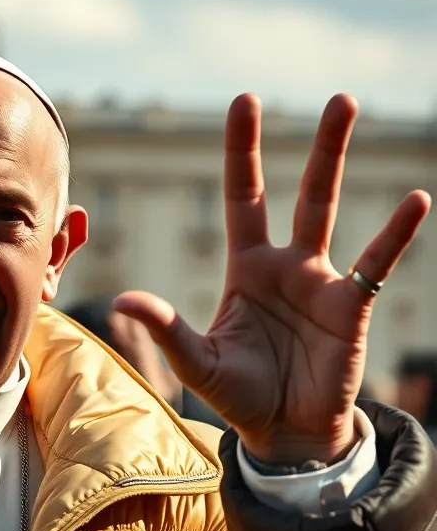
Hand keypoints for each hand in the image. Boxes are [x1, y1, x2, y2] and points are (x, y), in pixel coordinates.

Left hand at [113, 94, 430, 463]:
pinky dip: (395, 234)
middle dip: (316, 147)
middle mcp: (286, 266)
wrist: (284, 432)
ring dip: (339, 163)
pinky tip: (414, 202)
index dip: (242, 153)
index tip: (243, 103)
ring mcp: (322, 282)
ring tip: (353, 111)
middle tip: (335, 98)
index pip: (243, 199)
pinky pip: (376, 264)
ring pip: (333, 212)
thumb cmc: (240, 395)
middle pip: (301, 193)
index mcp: (246, 270)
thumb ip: (166, 329)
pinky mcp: (351, 307)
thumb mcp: (198, 362)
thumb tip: (122, 300)